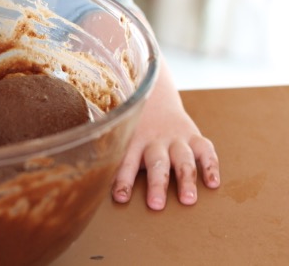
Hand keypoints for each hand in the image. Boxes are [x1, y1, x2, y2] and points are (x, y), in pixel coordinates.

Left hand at [110, 65, 219, 209]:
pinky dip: (210, 166)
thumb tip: (89, 180)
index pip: (126, 162)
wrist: (154, 97)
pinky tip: (212, 183)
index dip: (123, 179)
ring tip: (188, 199)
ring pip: (183, 158)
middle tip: (156, 205)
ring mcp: (176, 138)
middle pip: (156, 163)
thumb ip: (111, 155)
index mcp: (132, 141)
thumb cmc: (133, 128)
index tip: (121, 198)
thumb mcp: (120, 137)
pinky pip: (205, 150)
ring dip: (186, 179)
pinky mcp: (193, 135)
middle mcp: (154, 140)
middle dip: (157, 184)